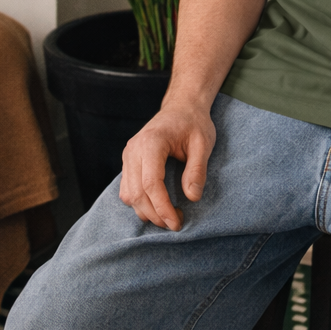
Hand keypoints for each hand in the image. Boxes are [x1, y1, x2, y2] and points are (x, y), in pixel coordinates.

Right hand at [119, 101, 215, 230]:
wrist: (182, 106)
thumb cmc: (194, 122)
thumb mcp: (203, 143)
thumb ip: (197, 170)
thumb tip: (192, 197)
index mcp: (151, 142)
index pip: (151, 183)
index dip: (162, 207)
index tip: (177, 222)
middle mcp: (134, 149)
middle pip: (136, 193)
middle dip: (155, 214)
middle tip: (176, 224)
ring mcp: (128, 155)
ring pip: (128, 195)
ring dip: (146, 211)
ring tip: (169, 217)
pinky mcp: (128, 161)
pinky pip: (127, 189)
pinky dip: (139, 202)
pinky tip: (157, 206)